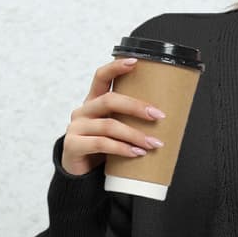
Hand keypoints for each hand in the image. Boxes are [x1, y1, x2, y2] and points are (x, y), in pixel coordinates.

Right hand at [61, 57, 166, 174]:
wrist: (81, 174)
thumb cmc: (103, 149)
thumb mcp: (115, 130)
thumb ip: (129, 120)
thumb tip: (164, 118)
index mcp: (93, 102)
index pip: (101, 77)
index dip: (116, 67)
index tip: (135, 62)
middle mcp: (83, 111)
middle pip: (109, 100)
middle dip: (136, 107)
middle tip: (158, 116)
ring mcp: (76, 127)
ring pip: (109, 125)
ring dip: (135, 134)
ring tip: (153, 143)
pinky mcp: (73, 145)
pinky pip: (101, 143)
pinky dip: (122, 148)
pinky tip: (136, 153)